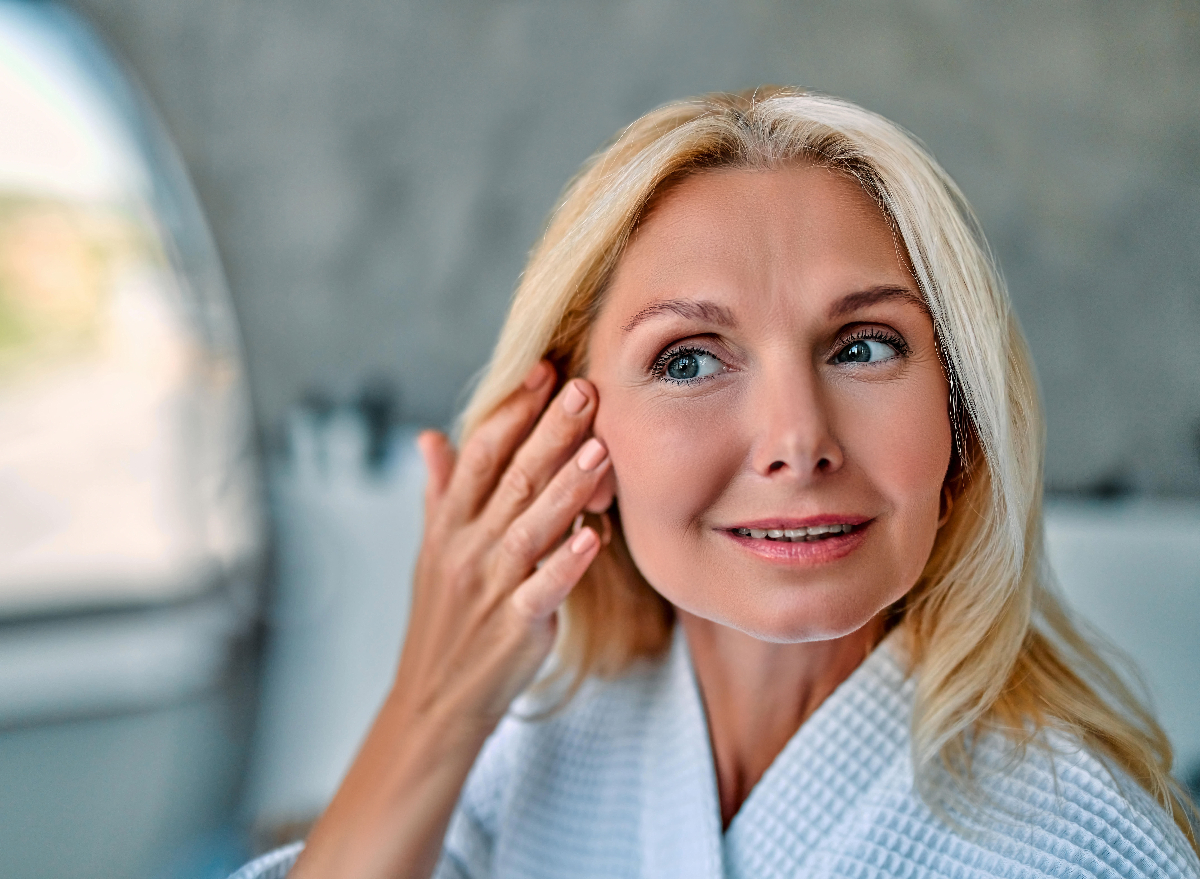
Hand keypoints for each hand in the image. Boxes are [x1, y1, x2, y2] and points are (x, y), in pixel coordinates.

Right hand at [292, 361, 610, 878]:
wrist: (434, 700)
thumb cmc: (442, 619)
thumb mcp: (432, 552)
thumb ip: (440, 493)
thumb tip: (433, 437)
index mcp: (449, 525)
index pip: (481, 455)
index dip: (512, 411)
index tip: (544, 372)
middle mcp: (467, 548)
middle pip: (512, 479)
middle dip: (549, 431)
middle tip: (585, 389)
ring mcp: (490, 587)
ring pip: (531, 526)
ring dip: (566, 486)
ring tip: (600, 448)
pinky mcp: (515, 626)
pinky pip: (545, 589)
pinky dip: (568, 563)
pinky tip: (595, 536)